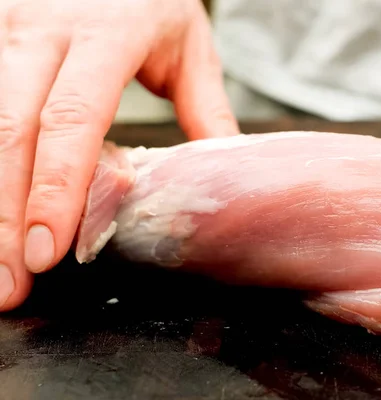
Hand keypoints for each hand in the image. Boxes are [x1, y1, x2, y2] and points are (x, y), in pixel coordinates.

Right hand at [0, 0, 238, 310]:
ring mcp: (5, 34)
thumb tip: (223, 169)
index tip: (50, 249)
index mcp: (103, 34)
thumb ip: (205, 107)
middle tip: (11, 283)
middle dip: (6, 215)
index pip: (72, 119)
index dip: (58, 188)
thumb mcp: (187, 44)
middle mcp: (41, 32)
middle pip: (11, 131)